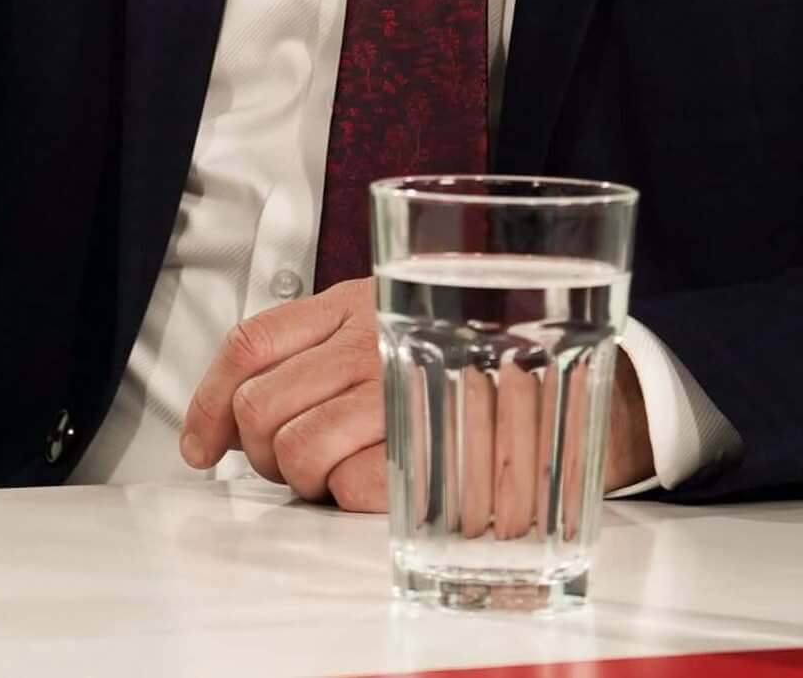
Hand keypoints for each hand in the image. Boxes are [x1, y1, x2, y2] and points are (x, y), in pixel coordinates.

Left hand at [177, 282, 654, 513]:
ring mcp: (405, 390)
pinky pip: (351, 489)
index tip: (199, 443)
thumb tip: (246, 409)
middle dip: (264, 451)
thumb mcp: (410, 317)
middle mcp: (377, 338)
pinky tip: (386, 487)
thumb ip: (338, 345)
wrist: (603, 381)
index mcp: (363, 301)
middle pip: (263, 406)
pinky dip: (356, 501)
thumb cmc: (502, 354)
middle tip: (298, 464)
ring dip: (307, 480)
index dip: (208, 402)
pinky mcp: (435, 445)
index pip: (253, 343)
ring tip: (346, 475)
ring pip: (296, 451)